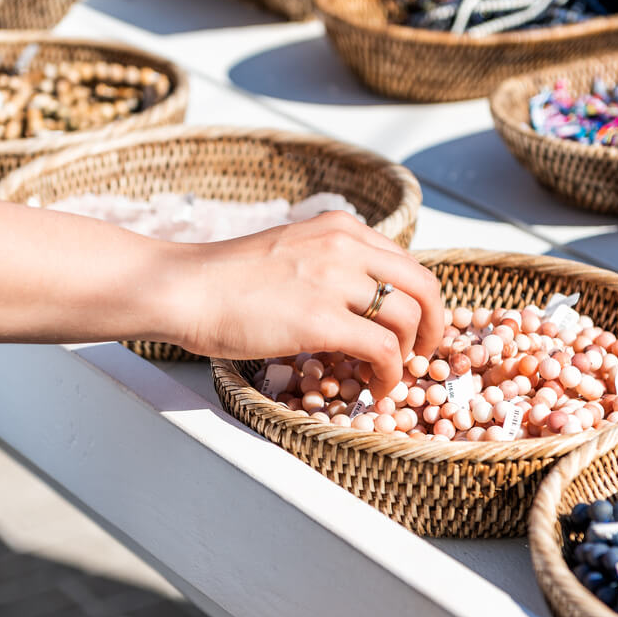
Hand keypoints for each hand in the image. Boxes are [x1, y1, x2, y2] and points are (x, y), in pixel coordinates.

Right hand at [172, 212, 443, 397]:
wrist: (183, 288)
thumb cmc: (224, 279)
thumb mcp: (290, 251)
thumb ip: (328, 263)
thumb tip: (357, 299)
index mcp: (339, 229)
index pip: (406, 263)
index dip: (420, 302)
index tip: (414, 329)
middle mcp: (344, 246)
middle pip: (423, 286)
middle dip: (434, 327)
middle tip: (421, 355)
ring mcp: (333, 280)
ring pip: (408, 319)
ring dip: (407, 356)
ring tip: (385, 376)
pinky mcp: (320, 319)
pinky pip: (382, 349)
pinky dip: (388, 374)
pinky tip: (373, 387)